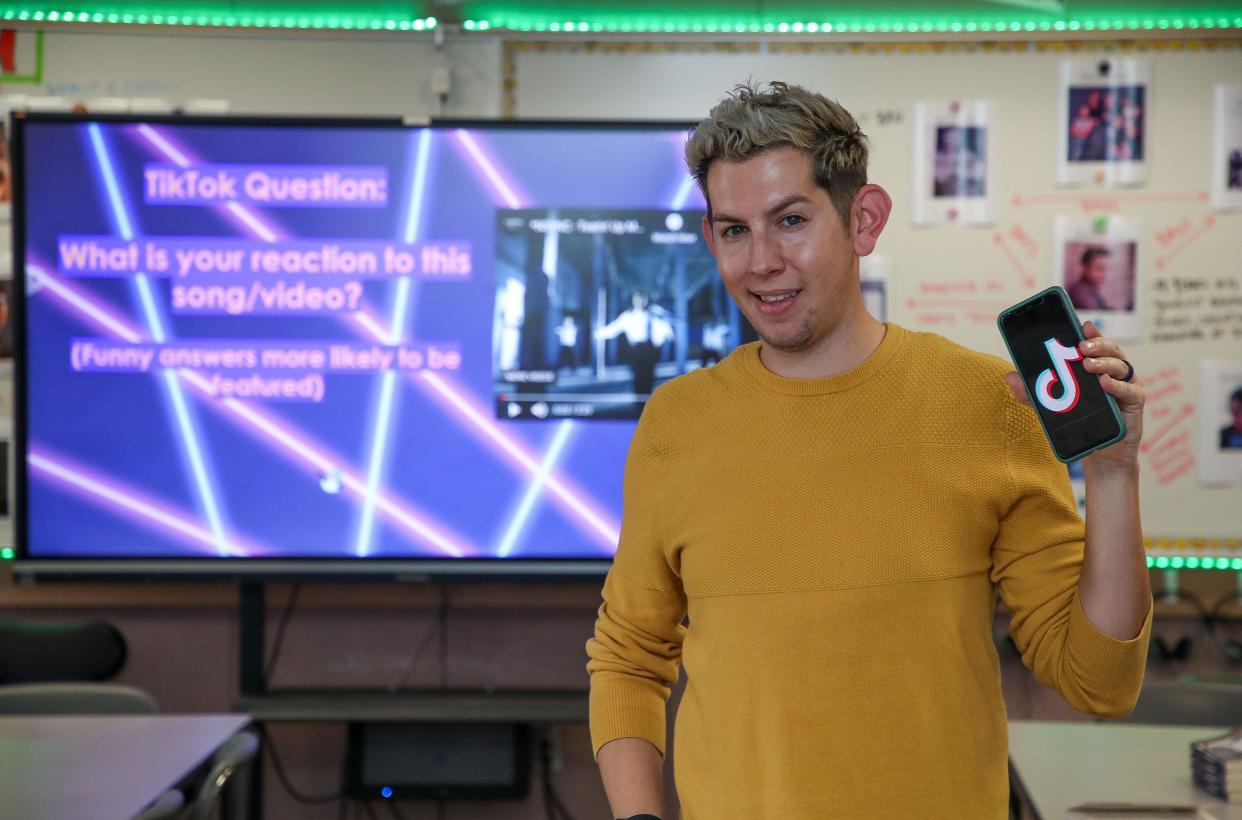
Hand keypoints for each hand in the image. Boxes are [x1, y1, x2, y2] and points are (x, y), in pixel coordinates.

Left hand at [1004, 320, 1142, 470]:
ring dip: (1104, 363)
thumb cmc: (1081, 420)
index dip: (1092, 333)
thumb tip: (1009, 377)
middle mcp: (1115, 371)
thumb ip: (1032, 393)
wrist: (1102, 450)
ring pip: (1120, 367)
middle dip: (1097, 345)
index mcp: (1097, 365)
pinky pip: (1129, 390)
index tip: (1083, 325)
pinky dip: (1117, 386)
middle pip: (1111, 350)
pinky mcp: (1136, 402)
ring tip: (1088, 364)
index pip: (1096, 344)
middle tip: (1081, 347)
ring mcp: (1127, 384)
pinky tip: (1105, 383)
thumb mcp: (1052, 406)